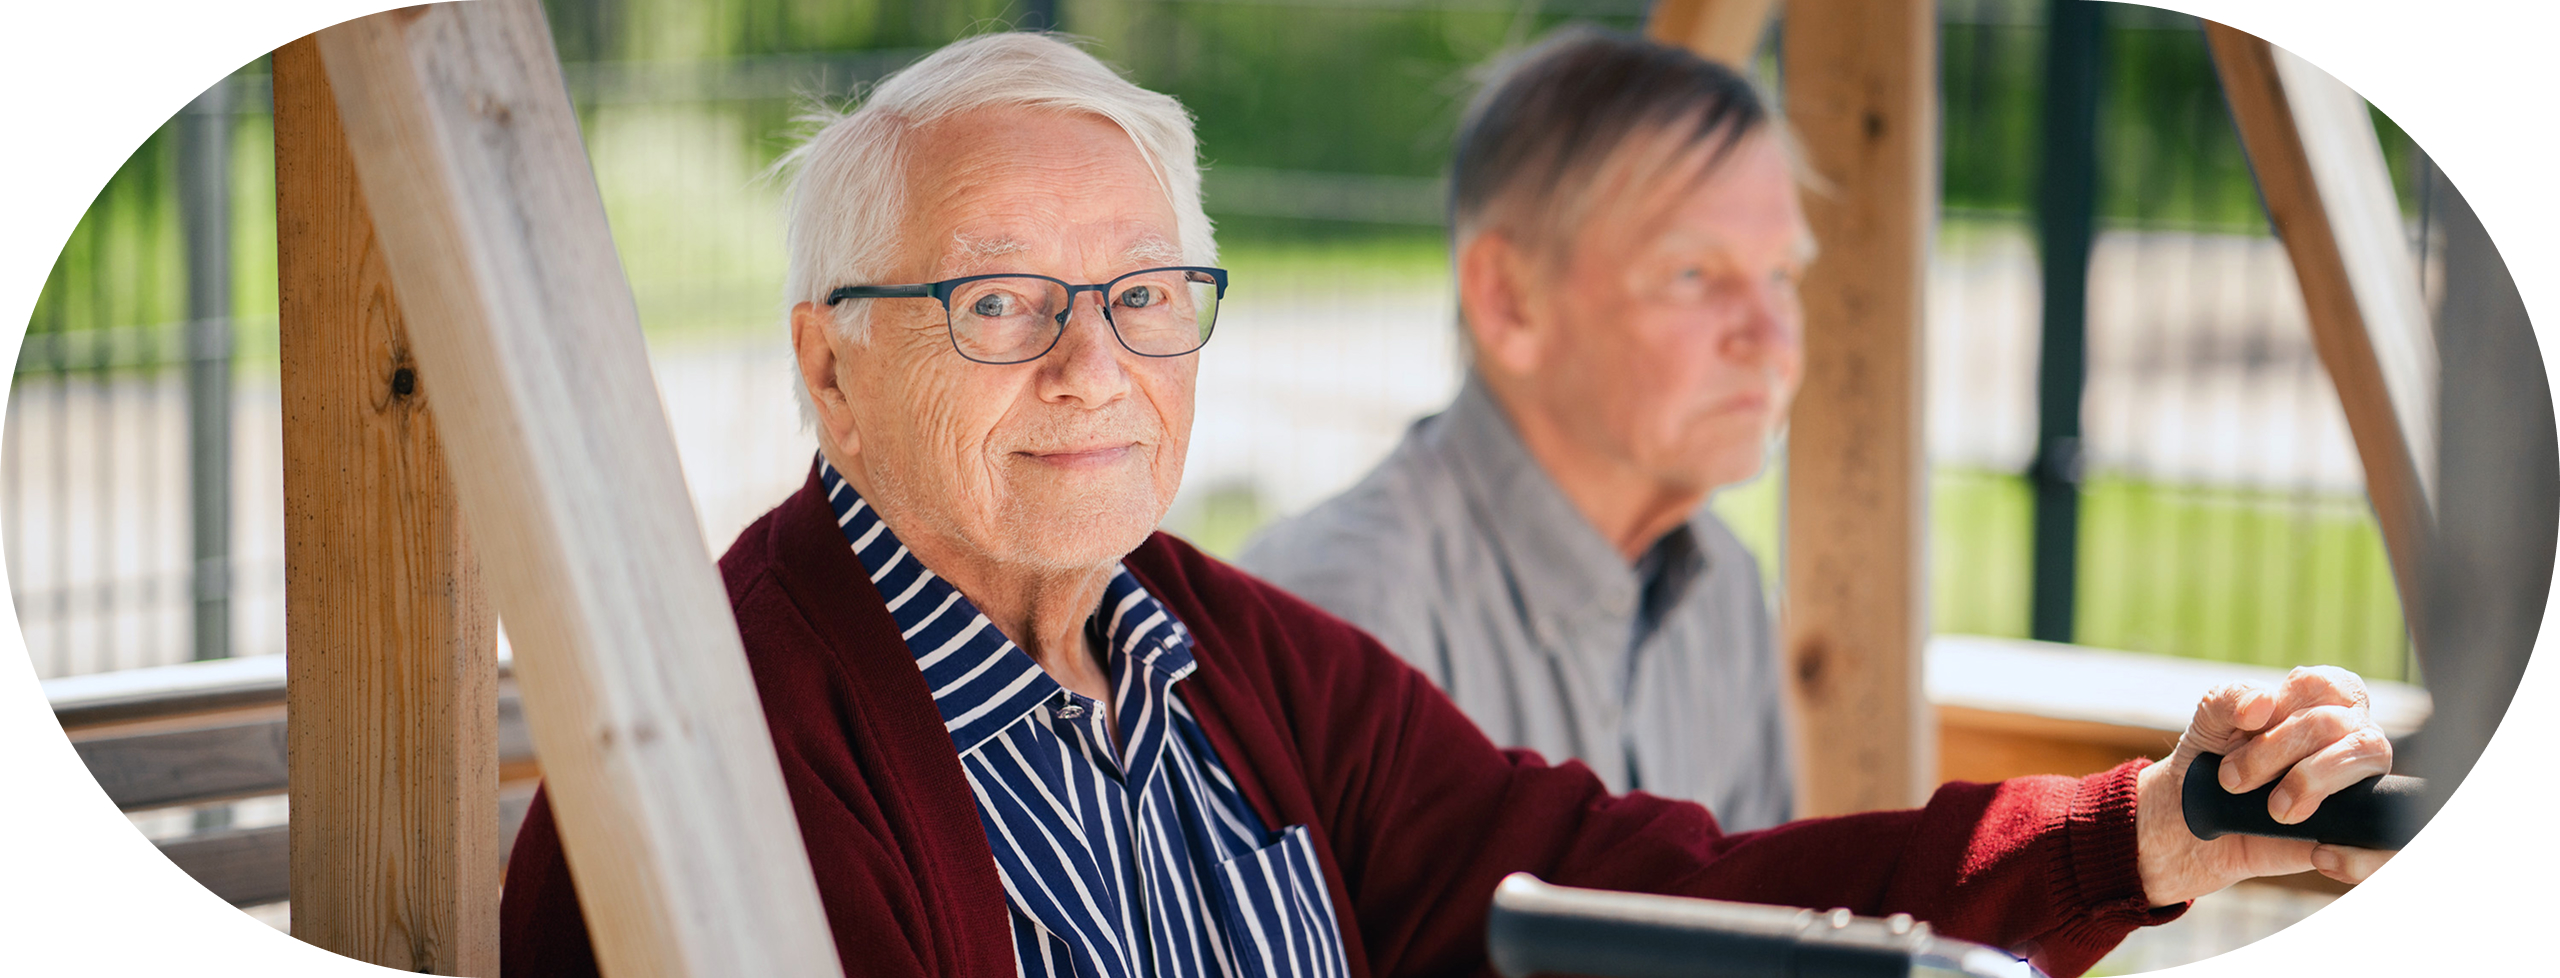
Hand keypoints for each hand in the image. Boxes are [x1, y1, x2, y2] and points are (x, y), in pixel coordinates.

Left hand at [2133, 666, 2396, 905]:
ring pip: (2371, 759)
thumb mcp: (2207, 724)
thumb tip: (2264, 702)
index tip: (2246, 726)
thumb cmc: (2208, 764)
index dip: (2290, 706)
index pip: (2334, 685)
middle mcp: (2347, 738)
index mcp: (2316, 702)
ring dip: (2314, 781)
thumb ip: (2229, 700)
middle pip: (2340, 724)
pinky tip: (2319, 853)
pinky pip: (2390, 837)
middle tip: (2232, 780)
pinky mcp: (2358, 832)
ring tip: (2276, 811)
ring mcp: (2358, 785)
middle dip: (2277, 750)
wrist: (2191, 830)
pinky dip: (2362, 852)